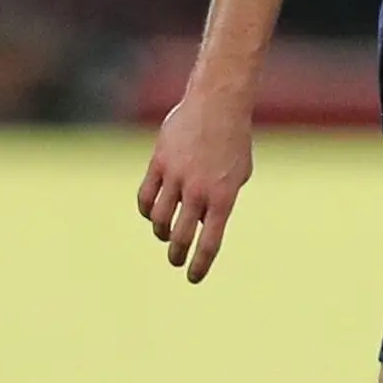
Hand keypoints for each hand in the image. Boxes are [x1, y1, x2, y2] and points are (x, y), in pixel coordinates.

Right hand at [136, 81, 255, 282]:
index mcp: (224, 197)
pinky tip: (152, 213)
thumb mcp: (237, 175)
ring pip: (159, 219)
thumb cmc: (233, 141)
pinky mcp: (159, 163)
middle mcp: (199, 191)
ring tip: (165, 235)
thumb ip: (221, 201)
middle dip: (177, 255)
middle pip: (181, 236)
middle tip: (176, 260)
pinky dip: (147, 211)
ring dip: (161, 233)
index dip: (200, 265)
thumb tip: (200, 225)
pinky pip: (145, 197)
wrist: (217, 104)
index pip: (209, 243)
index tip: (193, 278)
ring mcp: (177, 177)